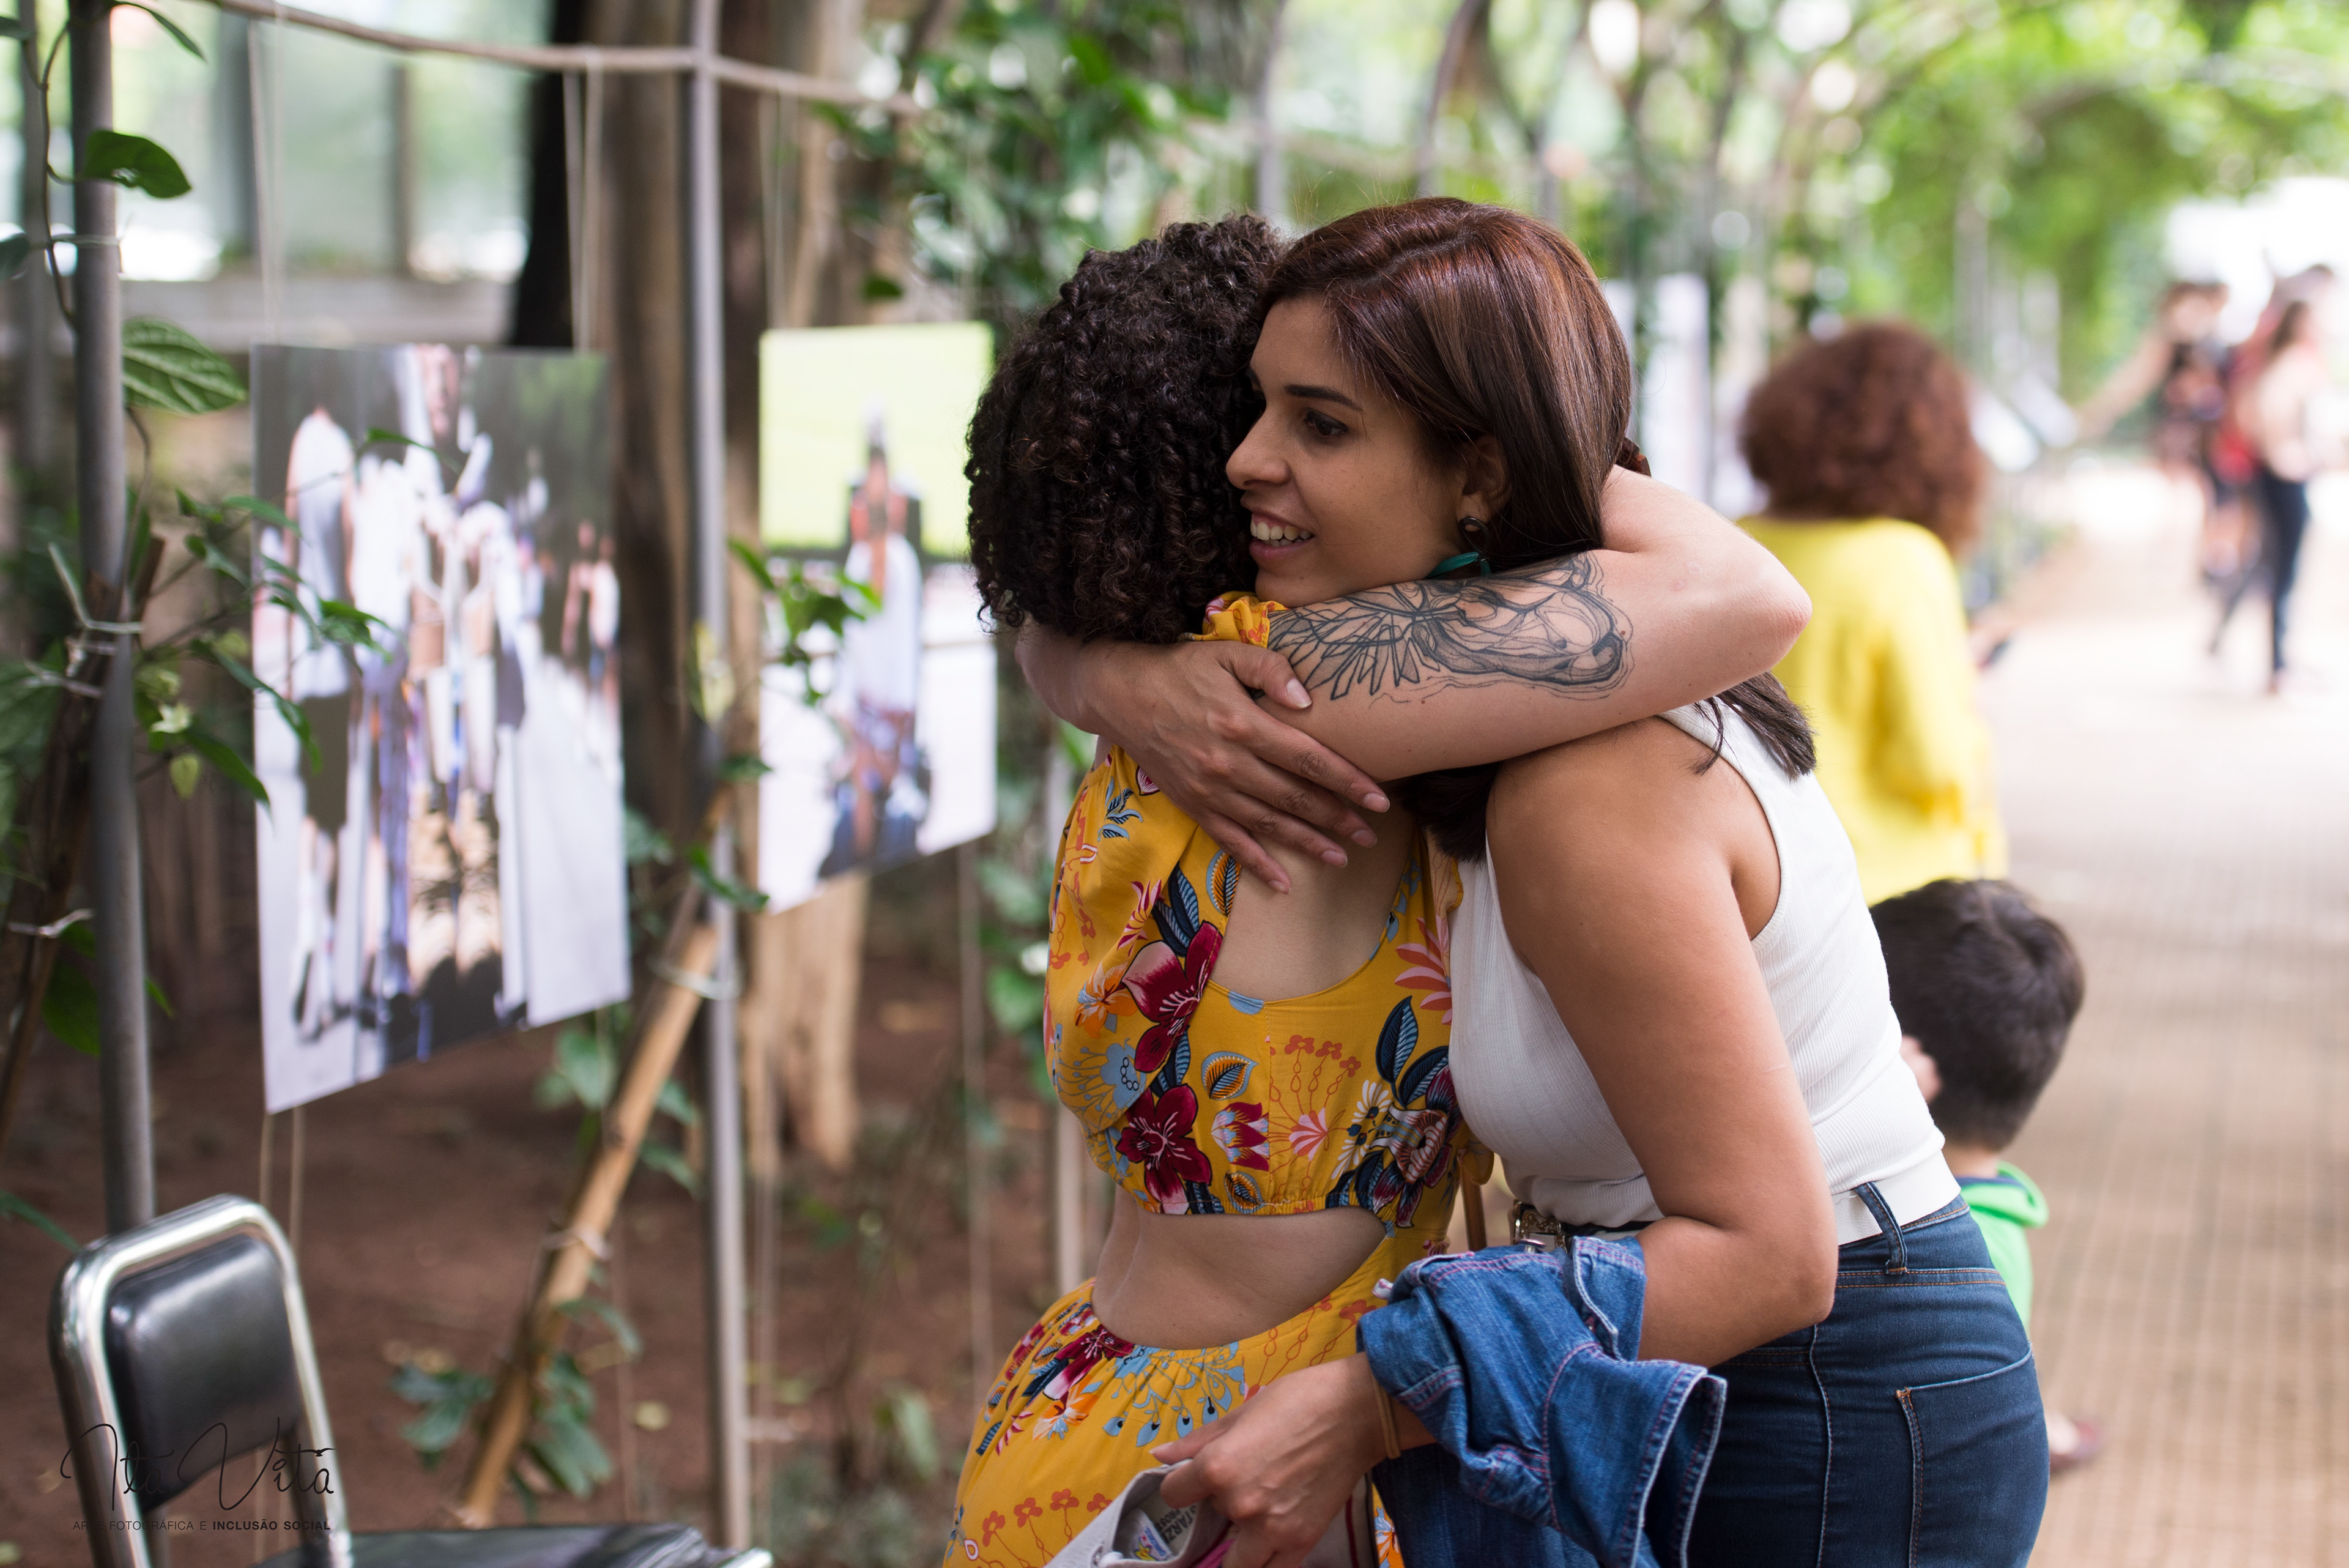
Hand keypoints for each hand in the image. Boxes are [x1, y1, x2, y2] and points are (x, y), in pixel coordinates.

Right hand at [1081, 641, 1389, 892]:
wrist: (1120, 694)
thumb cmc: (1179, 669)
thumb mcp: (1226, 653)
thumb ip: (1271, 668)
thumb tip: (1307, 700)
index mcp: (1243, 724)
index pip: (1308, 758)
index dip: (1347, 781)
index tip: (1379, 799)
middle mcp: (1228, 764)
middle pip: (1295, 798)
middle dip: (1338, 819)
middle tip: (1370, 834)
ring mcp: (1209, 790)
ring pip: (1269, 825)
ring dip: (1308, 844)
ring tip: (1342, 856)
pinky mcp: (1192, 805)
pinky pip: (1230, 841)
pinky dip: (1257, 864)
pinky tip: (1283, 883)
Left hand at [1151, 1356, 1387, 1567]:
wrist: (1357, 1412)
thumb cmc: (1299, 1399)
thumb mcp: (1242, 1412)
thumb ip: (1198, 1441)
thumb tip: (1161, 1456)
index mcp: (1219, 1467)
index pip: (1174, 1493)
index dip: (1182, 1484)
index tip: (1195, 1478)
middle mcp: (1239, 1504)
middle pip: (1210, 1518)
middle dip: (1220, 1502)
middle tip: (1243, 1482)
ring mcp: (1271, 1529)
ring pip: (1237, 1562)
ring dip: (1239, 1541)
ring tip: (1256, 1513)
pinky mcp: (1301, 1541)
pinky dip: (1267, 1560)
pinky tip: (1270, 1540)